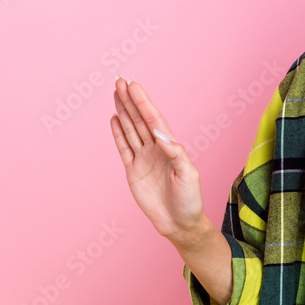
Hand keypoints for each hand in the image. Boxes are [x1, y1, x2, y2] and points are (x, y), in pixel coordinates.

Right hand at [109, 76, 206, 241]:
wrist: (180, 223)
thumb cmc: (190, 199)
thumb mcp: (188, 174)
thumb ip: (175, 152)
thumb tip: (158, 134)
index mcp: (170, 147)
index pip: (153, 119)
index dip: (143, 102)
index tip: (134, 85)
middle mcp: (155, 149)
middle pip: (139, 119)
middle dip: (130, 100)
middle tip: (119, 80)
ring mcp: (143, 159)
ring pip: (130, 129)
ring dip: (123, 111)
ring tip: (115, 92)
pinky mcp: (133, 171)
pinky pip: (123, 147)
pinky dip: (118, 133)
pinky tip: (114, 118)